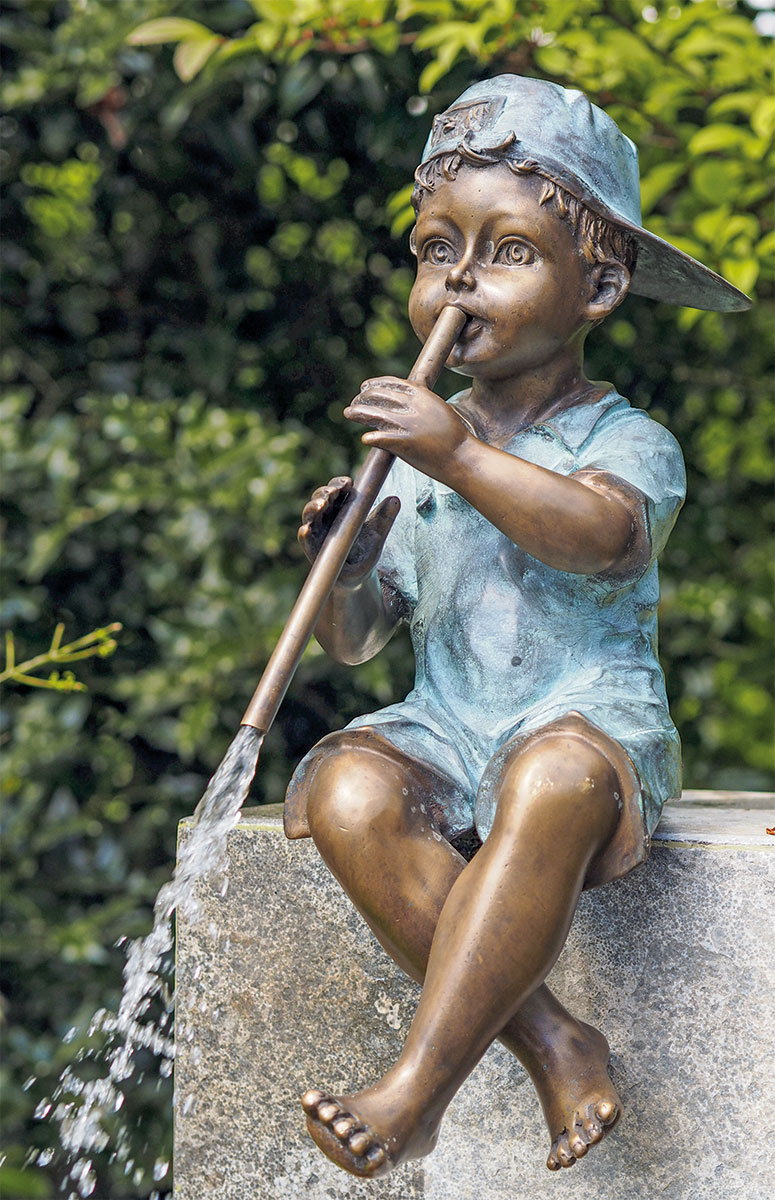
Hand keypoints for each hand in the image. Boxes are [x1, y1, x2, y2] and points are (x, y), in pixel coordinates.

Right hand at [298, 476, 399, 586]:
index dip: (339, 484)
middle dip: (324, 493)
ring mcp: (317, 532)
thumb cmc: (366, 550)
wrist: (360, 576)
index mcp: (340, 508)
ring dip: (313, 508)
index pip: (336, 490)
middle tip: (333, 493)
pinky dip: (304, 534)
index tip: (348, 483)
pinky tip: (306, 529)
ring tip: (321, 505)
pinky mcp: (313, 549)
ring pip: (309, 515)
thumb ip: (385, 516)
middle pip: (320, 498)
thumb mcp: (378, 532)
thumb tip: (395, 500)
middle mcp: (325, 517)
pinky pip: (306, 540)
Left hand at [344, 376, 472, 479]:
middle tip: (354, 403)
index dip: (375, 384)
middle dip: (362, 398)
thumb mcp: (440, 410)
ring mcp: (408, 425)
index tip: (365, 387)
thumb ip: (422, 403)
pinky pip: (381, 438)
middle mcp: (413, 406)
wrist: (463, 457)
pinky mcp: (405, 444)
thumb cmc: (454, 438)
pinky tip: (365, 439)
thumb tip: (407, 399)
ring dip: (358, 413)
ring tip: (348, 413)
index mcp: (423, 395)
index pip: (391, 383)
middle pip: (379, 395)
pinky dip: (370, 438)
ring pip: (375, 414)